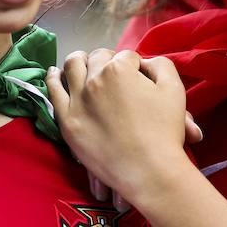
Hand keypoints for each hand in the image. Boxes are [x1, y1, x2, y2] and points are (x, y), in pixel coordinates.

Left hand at [46, 49, 194, 206]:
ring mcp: (78, 100)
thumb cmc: (164, 130)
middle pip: (98, 58)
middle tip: (115, 72)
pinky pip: (54, 92)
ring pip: (73, 67)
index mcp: (120, 69)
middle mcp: (95, 79)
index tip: (139, 77)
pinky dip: (53, 78)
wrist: (149, 170)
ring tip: (83, 62)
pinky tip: (55, 73)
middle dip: (108, 60)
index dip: (135, 65)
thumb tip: (145, 62)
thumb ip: (160, 65)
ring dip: (80, 61)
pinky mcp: (67, 120)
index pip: (126, 56)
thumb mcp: (173, 89)